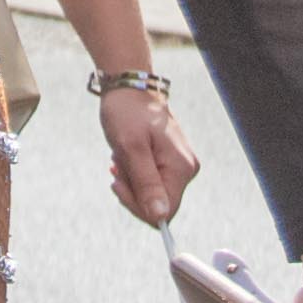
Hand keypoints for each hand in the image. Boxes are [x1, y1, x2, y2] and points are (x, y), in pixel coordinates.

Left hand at [97, 83, 199, 225]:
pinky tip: (125, 157)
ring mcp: (179, 166)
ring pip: (152, 193)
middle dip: (132, 190)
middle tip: (117, 165)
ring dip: (131, 180)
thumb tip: (159, 216)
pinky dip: (134, 174)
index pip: (164, 211)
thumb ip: (146, 183)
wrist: (129, 86)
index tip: (115, 182)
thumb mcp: (131, 148)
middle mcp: (186, 170)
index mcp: (181, 169)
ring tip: (121, 157)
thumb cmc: (127, 113)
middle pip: (159, 204)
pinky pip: (151, 181)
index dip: (137, 205)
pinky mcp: (170, 161)